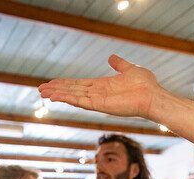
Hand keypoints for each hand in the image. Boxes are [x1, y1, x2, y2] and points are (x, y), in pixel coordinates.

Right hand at [39, 54, 160, 119]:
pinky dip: (68, 99)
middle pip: (73, 91)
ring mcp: (99, 101)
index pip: (79, 84)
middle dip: (57, 90)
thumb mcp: (129, 69)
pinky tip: (57, 97)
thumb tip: (112, 57)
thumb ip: (119, 64)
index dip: (65, 84)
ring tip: (43, 93)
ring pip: (74, 96)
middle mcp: (98, 94)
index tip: (52, 83)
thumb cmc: (145, 85)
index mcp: (103, 86)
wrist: (153, 95)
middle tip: (41, 90)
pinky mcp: (101, 105)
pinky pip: (81, 101)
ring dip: (59, 94)